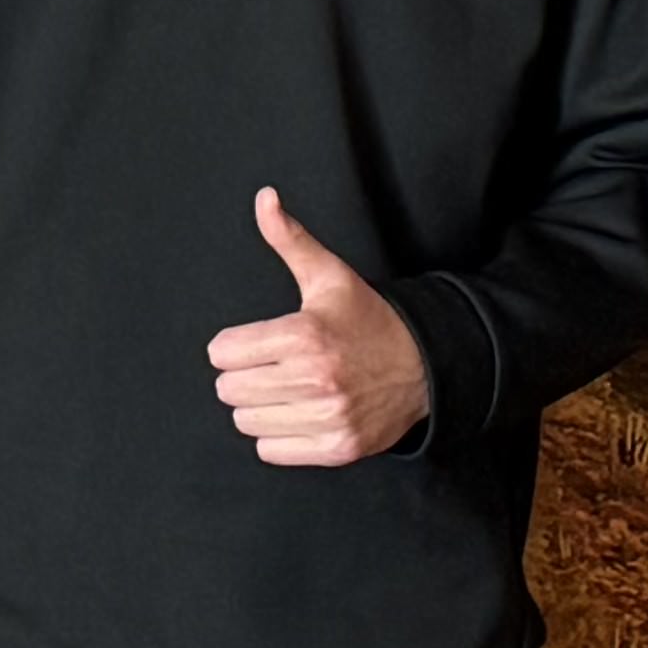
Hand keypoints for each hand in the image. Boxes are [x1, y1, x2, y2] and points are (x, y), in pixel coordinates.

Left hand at [213, 189, 430, 463]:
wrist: (425, 367)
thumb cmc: (366, 319)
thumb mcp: (329, 276)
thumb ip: (290, 239)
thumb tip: (264, 197)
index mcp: (304, 335)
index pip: (222, 353)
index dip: (232, 346)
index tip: (256, 342)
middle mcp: (316, 379)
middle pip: (229, 389)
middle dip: (242, 376)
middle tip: (270, 366)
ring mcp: (329, 417)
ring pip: (246, 421)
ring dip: (258, 407)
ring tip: (285, 389)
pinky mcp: (338, 448)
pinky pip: (272, 450)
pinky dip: (278, 436)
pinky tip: (299, 412)